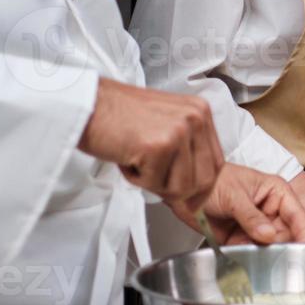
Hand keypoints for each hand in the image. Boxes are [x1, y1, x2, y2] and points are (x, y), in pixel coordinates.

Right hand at [79, 77, 224, 211]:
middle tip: (151, 178)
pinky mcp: (160, 145)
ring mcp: (180, 131)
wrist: (88, 105)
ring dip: (155, 183)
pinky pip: (155, 183)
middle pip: (204, 178)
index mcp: (201, 111)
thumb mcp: (165, 124)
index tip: (188, 199)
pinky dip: (136, 179)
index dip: (202, 186)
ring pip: (181, 186)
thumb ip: (185, 149)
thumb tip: (195, 192)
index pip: (216, 162)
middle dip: (178, 190)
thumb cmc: (119, 117)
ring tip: (136, 160)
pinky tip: (126, 156)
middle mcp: (196, 118)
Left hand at [171, 164, 304, 244]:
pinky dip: (247, 256)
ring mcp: (256, 225)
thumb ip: (252, 217)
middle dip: (280, 245)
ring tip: (250, 250)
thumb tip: (269, 236)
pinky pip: (250, 251)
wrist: (186, 190)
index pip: (296, 213)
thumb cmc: (213, 181)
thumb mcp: (234, 196)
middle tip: (273, 254)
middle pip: (286, 233)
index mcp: (276, 192)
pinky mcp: (241, 238)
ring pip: (269, 245)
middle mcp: (269, 210)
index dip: (303, 230)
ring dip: (262, 252)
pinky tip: (239, 254)